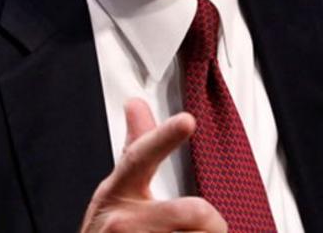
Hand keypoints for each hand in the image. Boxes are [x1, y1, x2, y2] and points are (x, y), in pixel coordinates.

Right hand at [80, 98, 225, 232]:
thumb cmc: (109, 231)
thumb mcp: (116, 190)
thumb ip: (135, 148)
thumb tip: (136, 103)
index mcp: (119, 191)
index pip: (140, 156)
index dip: (164, 137)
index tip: (187, 120)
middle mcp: (123, 220)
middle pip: (196, 212)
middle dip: (213, 226)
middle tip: (207, 230)